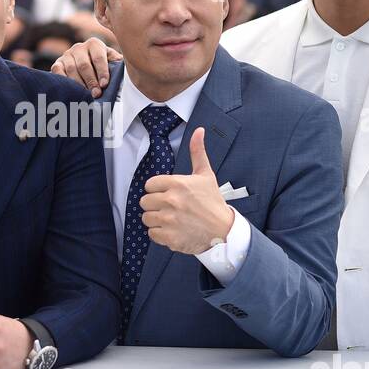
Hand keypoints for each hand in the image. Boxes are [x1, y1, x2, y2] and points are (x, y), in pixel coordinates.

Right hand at [49, 37, 122, 96]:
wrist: (85, 65)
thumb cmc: (101, 66)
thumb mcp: (111, 62)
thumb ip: (118, 65)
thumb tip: (130, 72)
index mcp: (95, 44)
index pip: (98, 58)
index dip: (102, 72)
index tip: (105, 84)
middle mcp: (79, 47)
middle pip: (84, 65)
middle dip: (91, 81)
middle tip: (96, 94)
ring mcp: (67, 54)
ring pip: (71, 69)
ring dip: (79, 84)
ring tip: (85, 95)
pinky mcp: (58, 63)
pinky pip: (57, 71)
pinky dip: (63, 80)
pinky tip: (70, 90)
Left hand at [139, 127, 233, 254]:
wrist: (223, 230)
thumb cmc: (213, 202)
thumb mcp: (206, 174)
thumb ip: (197, 152)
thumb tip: (198, 131)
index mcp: (177, 184)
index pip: (149, 185)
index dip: (157, 190)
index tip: (168, 193)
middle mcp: (171, 201)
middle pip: (145, 201)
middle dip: (155, 204)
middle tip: (169, 207)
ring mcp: (169, 220)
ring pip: (146, 218)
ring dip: (156, 219)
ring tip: (170, 219)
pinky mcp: (169, 237)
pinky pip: (152, 234)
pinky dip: (160, 234)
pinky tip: (172, 230)